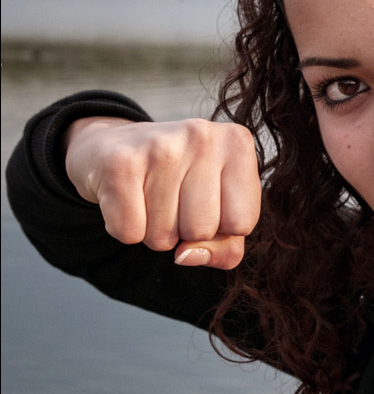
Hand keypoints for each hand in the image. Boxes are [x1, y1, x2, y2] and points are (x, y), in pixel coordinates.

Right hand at [64, 117, 260, 268]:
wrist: (111, 144)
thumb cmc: (178, 180)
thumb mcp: (219, 206)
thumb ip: (225, 247)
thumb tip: (188, 256)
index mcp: (237, 144)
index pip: (243, 222)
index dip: (222, 228)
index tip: (207, 204)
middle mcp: (203, 137)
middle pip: (202, 230)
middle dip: (184, 232)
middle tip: (172, 201)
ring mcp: (161, 147)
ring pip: (163, 236)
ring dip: (153, 231)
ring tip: (149, 197)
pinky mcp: (120, 163)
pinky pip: (130, 232)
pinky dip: (126, 229)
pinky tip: (128, 198)